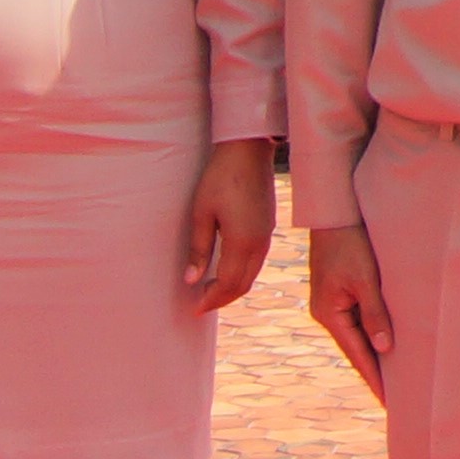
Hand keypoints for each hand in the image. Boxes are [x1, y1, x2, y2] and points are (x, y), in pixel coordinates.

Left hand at [183, 140, 279, 312]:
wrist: (247, 150)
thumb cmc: (220, 177)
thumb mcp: (202, 212)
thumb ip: (199, 248)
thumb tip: (191, 279)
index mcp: (242, 242)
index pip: (228, 284)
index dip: (211, 300)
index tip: (195, 308)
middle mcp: (259, 243)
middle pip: (243, 284)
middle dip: (222, 299)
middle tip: (201, 304)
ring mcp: (267, 235)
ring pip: (252, 274)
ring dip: (233, 287)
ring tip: (211, 290)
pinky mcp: (268, 227)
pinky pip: (257, 261)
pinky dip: (242, 273)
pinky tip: (227, 269)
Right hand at [302, 224, 391, 400]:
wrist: (334, 213)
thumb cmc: (350, 243)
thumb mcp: (365, 279)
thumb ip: (374, 313)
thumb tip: (384, 348)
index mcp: (329, 314)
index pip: (357, 355)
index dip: (375, 379)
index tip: (389, 401)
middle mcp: (327, 314)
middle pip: (356, 350)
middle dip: (376, 372)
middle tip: (397, 397)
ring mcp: (332, 304)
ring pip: (358, 336)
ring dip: (375, 354)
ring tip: (396, 376)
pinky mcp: (339, 293)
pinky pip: (357, 321)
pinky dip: (372, 334)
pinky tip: (386, 343)